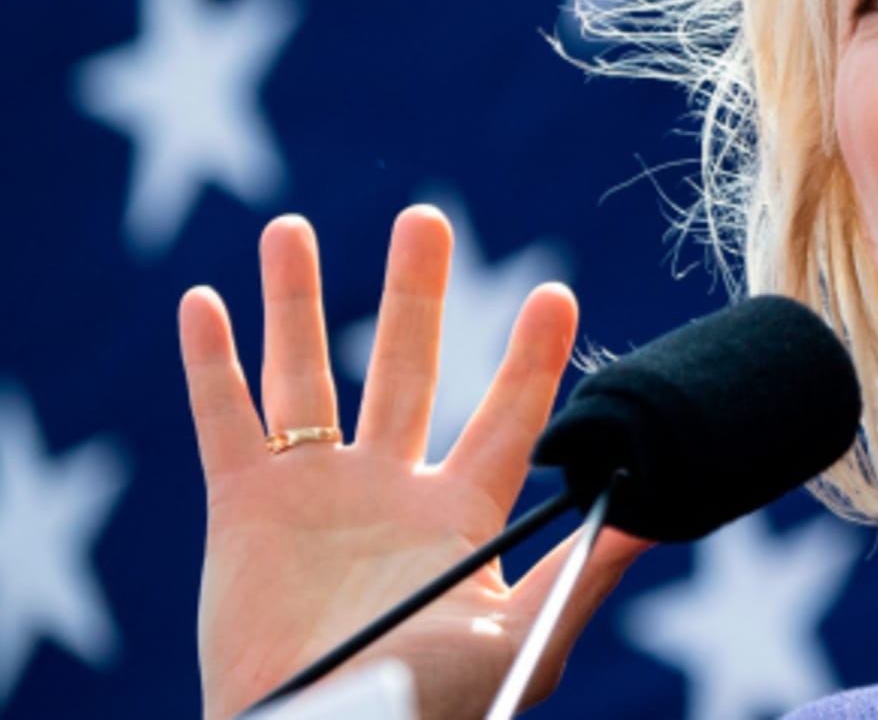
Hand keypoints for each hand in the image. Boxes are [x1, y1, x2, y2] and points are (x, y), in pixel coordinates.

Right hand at [179, 207, 647, 719]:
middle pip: (407, 365)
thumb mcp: (520, 643)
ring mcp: (314, 495)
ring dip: (296, 301)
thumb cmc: (424, 709)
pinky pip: (225, 421)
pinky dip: (212, 362)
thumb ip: (583, 572)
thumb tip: (661, 510)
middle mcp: (390, 490)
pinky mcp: (244, 511)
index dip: (532, 356)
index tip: (556, 292)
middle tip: (424, 217)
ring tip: (290, 228)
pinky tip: (205, 300)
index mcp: (461, 516)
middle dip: (415, 291)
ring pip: (306, 375)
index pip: (509, 416)